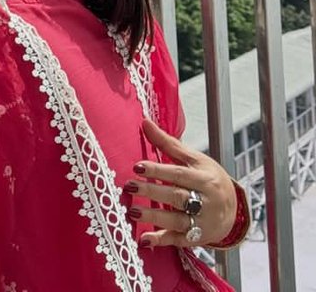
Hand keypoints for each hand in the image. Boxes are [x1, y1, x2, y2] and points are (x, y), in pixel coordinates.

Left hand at [126, 119, 237, 247]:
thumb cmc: (209, 178)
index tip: (137, 167)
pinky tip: (144, 239)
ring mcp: (202, 223)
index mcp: (205, 179)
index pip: (179, 174)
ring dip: (154, 217)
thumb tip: (144, 122)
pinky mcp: (196, 238)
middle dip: (152, 192)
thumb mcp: (194, 159)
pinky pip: (178, 241)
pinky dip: (161, 241)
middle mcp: (206, 202)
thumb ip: (168, 143)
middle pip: (177, 197)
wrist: (235, 210)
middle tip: (129, 186)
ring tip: (133, 211)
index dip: (158, 170)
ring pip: (177, 221)